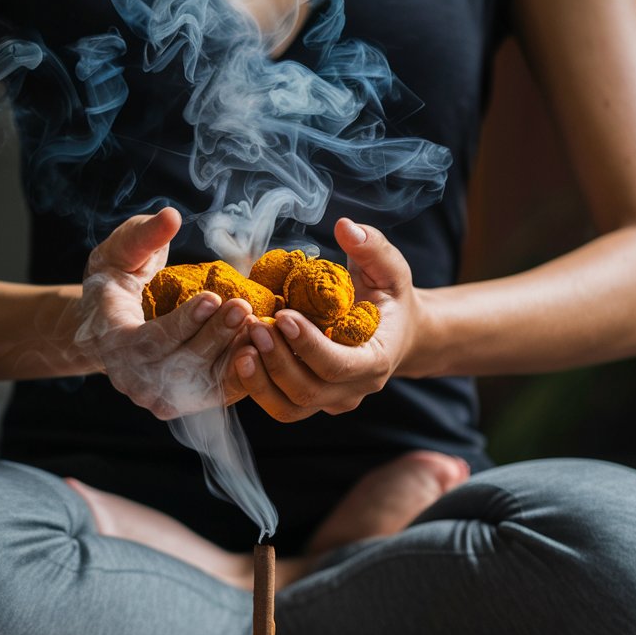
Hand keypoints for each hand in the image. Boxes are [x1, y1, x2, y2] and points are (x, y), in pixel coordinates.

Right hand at [79, 207, 251, 419]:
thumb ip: (142, 237)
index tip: (212, 297)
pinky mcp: (185, 404)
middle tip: (243, 307)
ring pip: (203, 383)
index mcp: (112, 345)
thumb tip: (171, 215)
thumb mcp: (118, 255)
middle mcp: (134, 381)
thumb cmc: (113, 285)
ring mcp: (160, 398)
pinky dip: (239, 371)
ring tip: (256, 324)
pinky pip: (217, 392)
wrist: (106, 330)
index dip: (183, 323)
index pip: (150, 342)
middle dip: (214, 336)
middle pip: (180, 366)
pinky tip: (258, 344)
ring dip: (232, 354)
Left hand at [231, 219, 417, 421]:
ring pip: (288, 408)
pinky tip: (237, 353)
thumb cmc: (391, 298)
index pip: (339, 366)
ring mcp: (330, 401)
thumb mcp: (391, 270)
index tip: (282, 314)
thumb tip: (345, 226)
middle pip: (308, 391)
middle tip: (252, 326)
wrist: (397, 334)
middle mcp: (352, 390)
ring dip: (259, 380)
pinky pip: (278, 403)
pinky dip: (254, 384)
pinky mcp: (308, 400)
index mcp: (376, 360)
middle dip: (276, 361)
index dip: (308, 344)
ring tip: (239, 345)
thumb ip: (373, 248)